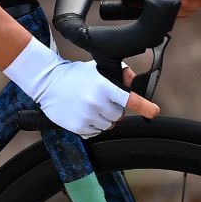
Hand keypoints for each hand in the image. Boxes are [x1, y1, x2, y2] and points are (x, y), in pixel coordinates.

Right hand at [5, 38, 155, 137]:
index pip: (130, 99)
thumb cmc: (73, 74)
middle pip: (119, 115)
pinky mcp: (77, 126)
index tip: (154, 112)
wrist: (46, 82)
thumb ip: (118, 74)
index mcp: (104, 87)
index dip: (145, 106)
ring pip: (108, 125)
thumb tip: (133, 81)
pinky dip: (92, 126)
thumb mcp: (96, 69)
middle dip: (114, 109)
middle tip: (101, 100)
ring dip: (103, 119)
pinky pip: (94, 132)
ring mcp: (87, 116)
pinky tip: (82, 114)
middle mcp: (97, 102)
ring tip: (90, 106)